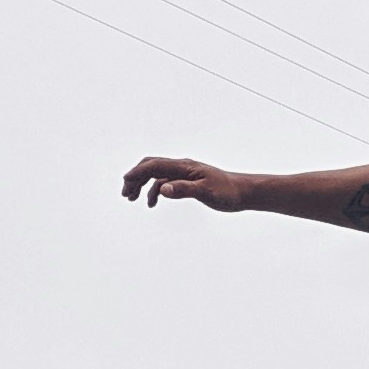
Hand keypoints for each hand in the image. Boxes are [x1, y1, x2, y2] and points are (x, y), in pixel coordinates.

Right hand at [121, 154, 256, 210]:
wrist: (242, 192)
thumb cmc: (227, 192)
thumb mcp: (206, 191)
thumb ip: (184, 189)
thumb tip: (163, 189)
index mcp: (184, 167)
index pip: (155, 165)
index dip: (138, 173)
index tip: (126, 182)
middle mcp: (181, 167)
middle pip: (151, 166)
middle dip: (135, 177)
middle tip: (125, 194)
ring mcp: (183, 174)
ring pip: (156, 175)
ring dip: (142, 184)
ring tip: (132, 198)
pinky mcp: (187, 182)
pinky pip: (165, 183)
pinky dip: (155, 191)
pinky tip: (152, 203)